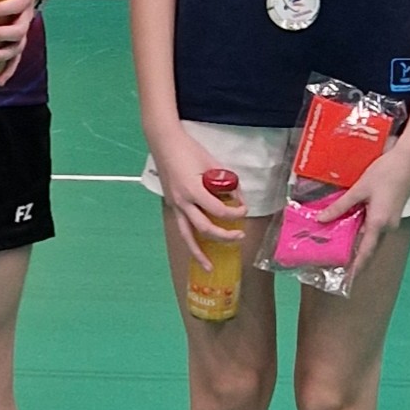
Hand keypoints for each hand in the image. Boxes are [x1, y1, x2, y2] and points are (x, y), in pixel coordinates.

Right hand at [150, 126, 246, 271]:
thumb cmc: (190, 150)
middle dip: (224, 236)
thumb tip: (238, 200)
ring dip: (198, 253)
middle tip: (239, 237)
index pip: (219, 211)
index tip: (244, 210)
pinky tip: (197, 249)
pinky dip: (190, 241)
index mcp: (193, 190)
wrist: (165, 143)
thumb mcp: (213, 164)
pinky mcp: (172, 205)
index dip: (235, 213)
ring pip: (187, 235)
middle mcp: (182, 202)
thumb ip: (227, 183)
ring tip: (208, 266)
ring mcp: (175, 205)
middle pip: (205, 228)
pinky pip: (182, 227)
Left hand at [316, 141, 409, 280]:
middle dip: (354, 259)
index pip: (365, 251)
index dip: (356, 267)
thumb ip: (341, 206)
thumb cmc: (385, 173)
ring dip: (357, 245)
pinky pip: (375, 229)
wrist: (409, 160)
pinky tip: (349, 231)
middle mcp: (388, 226)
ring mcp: (392, 220)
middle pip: (368, 247)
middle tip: (336, 266)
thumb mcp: (359, 189)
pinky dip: (362, 233)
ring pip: (371, 238)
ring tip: (339, 250)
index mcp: (379, 223)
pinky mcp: (392, 213)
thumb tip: (321, 220)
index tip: (347, 280)